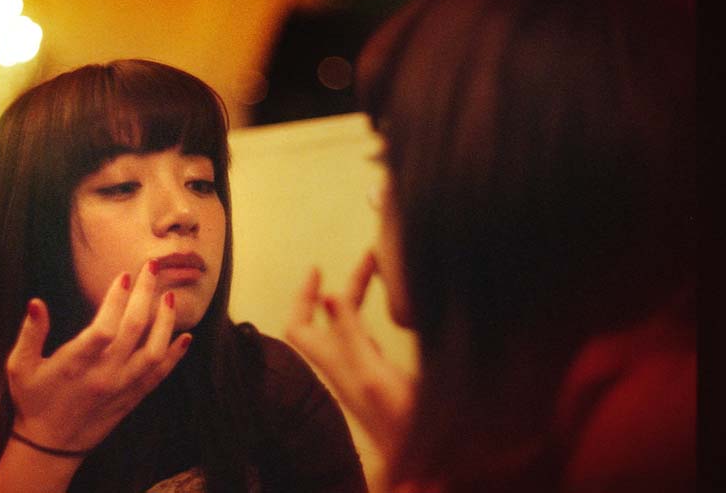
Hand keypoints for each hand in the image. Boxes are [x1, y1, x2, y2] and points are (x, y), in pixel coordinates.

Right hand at [5, 260, 191, 452]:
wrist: (51, 446)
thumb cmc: (33, 400)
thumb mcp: (20, 367)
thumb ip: (30, 334)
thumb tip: (36, 302)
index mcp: (74, 365)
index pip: (102, 329)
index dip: (115, 301)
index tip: (124, 276)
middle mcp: (103, 376)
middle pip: (133, 331)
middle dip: (145, 295)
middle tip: (151, 268)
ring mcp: (121, 388)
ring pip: (153, 352)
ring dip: (166, 322)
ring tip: (170, 296)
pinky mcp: (132, 398)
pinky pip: (159, 375)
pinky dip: (174, 356)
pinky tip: (186, 337)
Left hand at [284, 251, 413, 456]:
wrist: (426, 468)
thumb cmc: (402, 423)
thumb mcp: (374, 374)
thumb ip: (351, 336)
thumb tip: (327, 296)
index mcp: (337, 366)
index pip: (299, 326)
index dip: (302, 296)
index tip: (317, 268)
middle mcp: (345, 368)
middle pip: (329, 321)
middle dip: (344, 286)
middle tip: (371, 257)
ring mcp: (364, 375)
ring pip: (351, 329)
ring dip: (359, 299)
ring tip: (383, 271)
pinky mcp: (385, 381)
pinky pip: (370, 340)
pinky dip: (376, 318)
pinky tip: (395, 312)